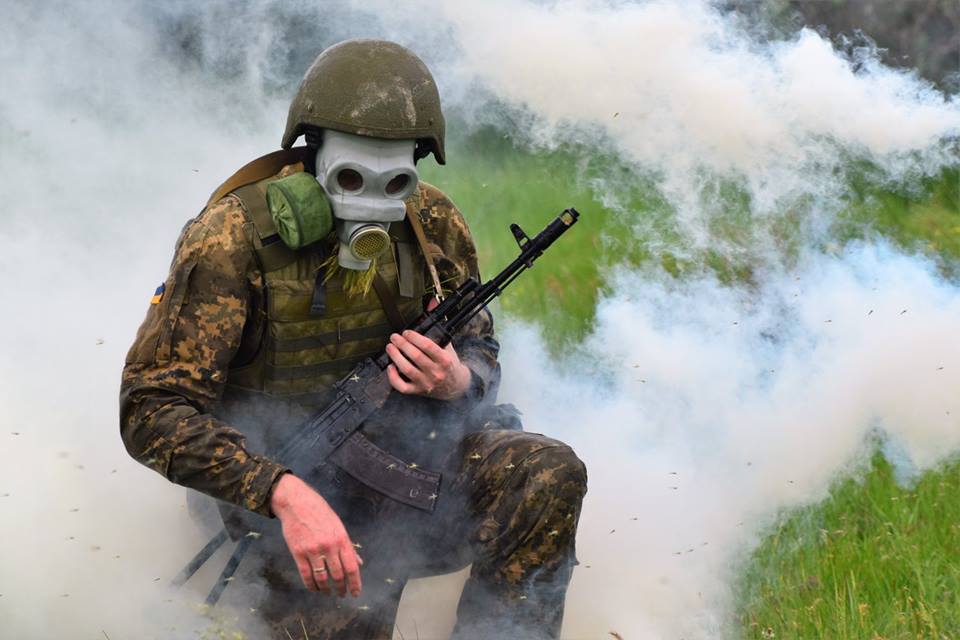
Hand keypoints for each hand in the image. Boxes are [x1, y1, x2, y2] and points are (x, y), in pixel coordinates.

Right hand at [269, 474, 362, 596]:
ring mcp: (313, 550)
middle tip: (341, 594)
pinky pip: (306, 574)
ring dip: (326, 589)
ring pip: (322, 578)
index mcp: (341, 539)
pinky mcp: (298, 552)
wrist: (297, 502)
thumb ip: (348, 546)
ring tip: (328, 593)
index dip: (355, 583)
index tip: (356, 593)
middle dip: (341, 588)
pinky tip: (314, 588)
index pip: (352, 567)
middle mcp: (329, 546)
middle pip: (338, 575)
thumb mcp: (338, 526)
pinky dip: (311, 585)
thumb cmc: (320, 512)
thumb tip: (358, 563)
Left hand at [385, 329, 471, 399]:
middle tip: (394, 337)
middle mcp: (436, 372)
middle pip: (416, 357)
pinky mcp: (418, 391)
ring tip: (389, 347)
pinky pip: (402, 387)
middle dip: (402, 345)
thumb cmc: (449, 363)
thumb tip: (431, 301)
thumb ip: (438, 324)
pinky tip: (390, 367)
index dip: (415, 338)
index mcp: (445, 360)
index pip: (428, 346)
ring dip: (395, 357)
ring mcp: (426, 383)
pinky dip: (393, 378)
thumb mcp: (448, 345)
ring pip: (407, 370)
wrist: (455, 386)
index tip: (406, 332)